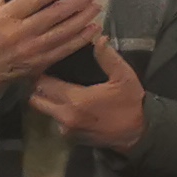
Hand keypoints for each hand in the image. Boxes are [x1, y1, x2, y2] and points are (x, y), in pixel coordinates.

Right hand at [0, 0, 103, 89]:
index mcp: (7, 15)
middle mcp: (19, 32)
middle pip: (53, 14)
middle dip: (76, 2)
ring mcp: (31, 50)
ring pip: (63, 31)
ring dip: (82, 18)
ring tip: (95, 6)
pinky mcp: (40, 63)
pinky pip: (64, 49)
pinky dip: (81, 39)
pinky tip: (93, 28)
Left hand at [28, 34, 147, 153]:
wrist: (139, 132)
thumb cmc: (130, 102)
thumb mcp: (124, 76)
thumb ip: (108, 57)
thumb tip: (99, 38)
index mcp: (75, 99)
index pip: (43, 85)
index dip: (41, 74)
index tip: (44, 66)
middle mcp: (65, 116)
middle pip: (37, 100)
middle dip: (38, 89)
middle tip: (46, 77)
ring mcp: (66, 129)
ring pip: (45, 112)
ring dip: (47, 101)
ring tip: (55, 89)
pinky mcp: (70, 138)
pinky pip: (55, 122)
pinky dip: (57, 113)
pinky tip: (67, 104)